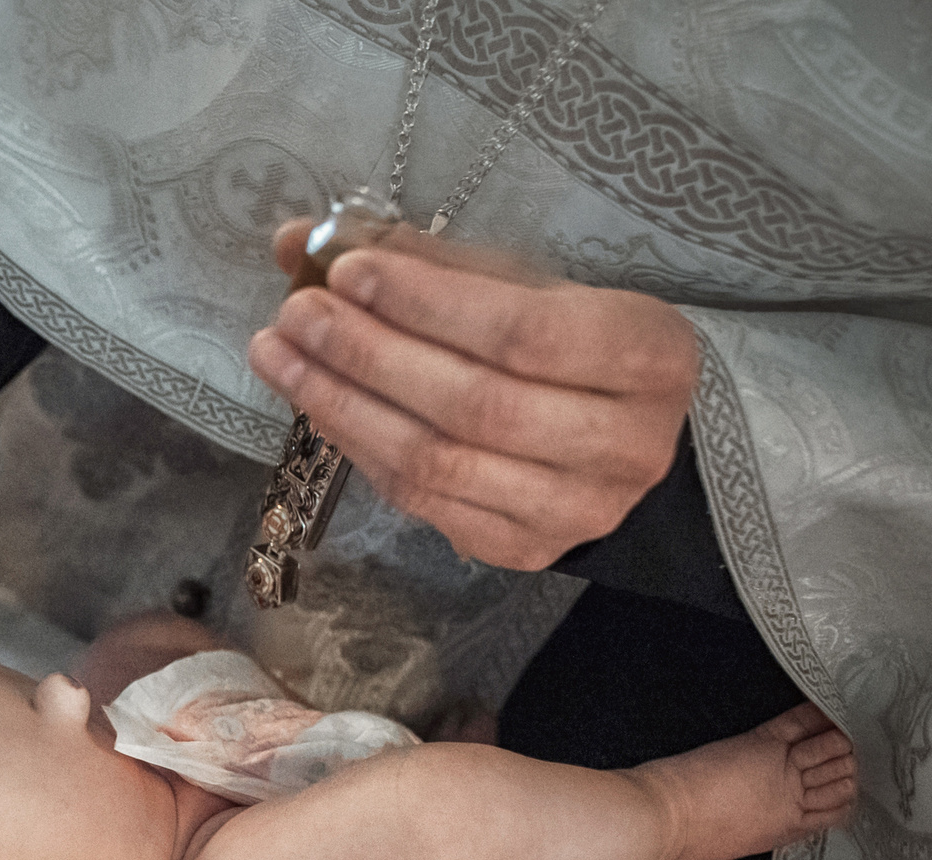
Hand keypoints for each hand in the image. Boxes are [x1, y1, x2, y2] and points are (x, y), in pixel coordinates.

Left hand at [248, 217, 698, 571]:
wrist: (617, 439)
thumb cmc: (569, 343)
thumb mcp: (526, 285)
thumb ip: (429, 263)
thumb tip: (303, 239)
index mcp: (651, 355)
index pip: (526, 332)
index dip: (428, 303)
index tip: (348, 273)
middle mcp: (627, 443)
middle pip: (476, 404)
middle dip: (369, 355)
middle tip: (298, 316)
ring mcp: (576, 509)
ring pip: (439, 462)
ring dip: (343, 405)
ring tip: (280, 357)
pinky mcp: (524, 549)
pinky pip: (423, 501)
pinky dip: (359, 448)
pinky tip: (318, 405)